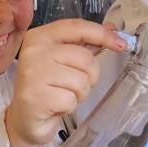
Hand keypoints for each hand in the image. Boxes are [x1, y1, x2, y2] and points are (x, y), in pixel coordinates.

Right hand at [6, 20, 127, 146]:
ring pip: (81, 80)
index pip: (77, 27)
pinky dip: (69, 106)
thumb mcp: (64, 61)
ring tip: (62, 95)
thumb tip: (112, 29)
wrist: (25, 118)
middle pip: (85, 58)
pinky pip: (70, 99)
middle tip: (73, 85)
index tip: (122, 44)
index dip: (103, 34)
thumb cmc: (48, 88)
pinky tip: (55, 106)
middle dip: (89, 76)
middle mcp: (34, 51)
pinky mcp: (35, 97)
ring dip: (79, 93)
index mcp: (40, 36)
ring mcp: (33, 73)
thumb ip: (85, 44)